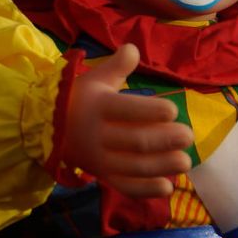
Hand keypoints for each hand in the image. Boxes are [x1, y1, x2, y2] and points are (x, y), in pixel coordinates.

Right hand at [59, 44, 193, 199]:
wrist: (49, 129)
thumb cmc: (80, 99)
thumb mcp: (94, 79)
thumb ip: (116, 66)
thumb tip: (133, 47)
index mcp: (97, 106)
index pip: (125, 110)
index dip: (151, 112)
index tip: (173, 111)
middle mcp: (97, 135)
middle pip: (135, 141)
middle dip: (165, 140)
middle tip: (188, 136)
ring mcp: (99, 159)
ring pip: (134, 167)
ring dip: (162, 166)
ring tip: (185, 162)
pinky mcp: (102, 176)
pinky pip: (124, 186)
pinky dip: (145, 190)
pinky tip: (167, 187)